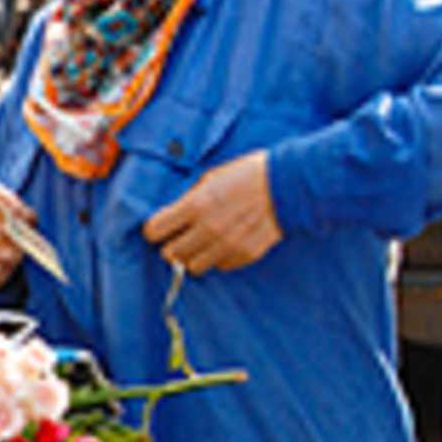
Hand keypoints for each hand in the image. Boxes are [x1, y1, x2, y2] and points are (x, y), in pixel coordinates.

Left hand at [142, 151, 282, 274]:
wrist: (287, 184)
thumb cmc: (247, 174)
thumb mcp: (211, 177)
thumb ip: (190, 198)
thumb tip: (173, 214)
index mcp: (196, 204)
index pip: (155, 231)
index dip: (153, 230)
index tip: (159, 229)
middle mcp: (208, 228)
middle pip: (170, 254)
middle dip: (171, 246)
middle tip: (179, 238)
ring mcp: (227, 244)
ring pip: (192, 267)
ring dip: (192, 256)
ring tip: (201, 244)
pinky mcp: (245, 255)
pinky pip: (220, 266)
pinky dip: (217, 259)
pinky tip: (223, 244)